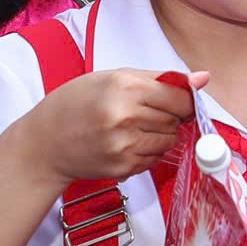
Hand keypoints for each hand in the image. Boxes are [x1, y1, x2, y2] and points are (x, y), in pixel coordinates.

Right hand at [18, 68, 204, 184]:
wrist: (44, 143)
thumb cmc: (75, 104)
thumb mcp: (112, 77)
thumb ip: (160, 78)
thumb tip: (202, 78)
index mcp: (125, 87)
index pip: (180, 98)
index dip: (185, 100)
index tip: (180, 101)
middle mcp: (125, 117)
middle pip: (176, 119)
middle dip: (169, 116)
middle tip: (144, 112)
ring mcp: (124, 146)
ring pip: (170, 140)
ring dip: (160, 134)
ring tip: (134, 127)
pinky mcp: (123, 168)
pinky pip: (156, 158)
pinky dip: (148, 151)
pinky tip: (126, 142)